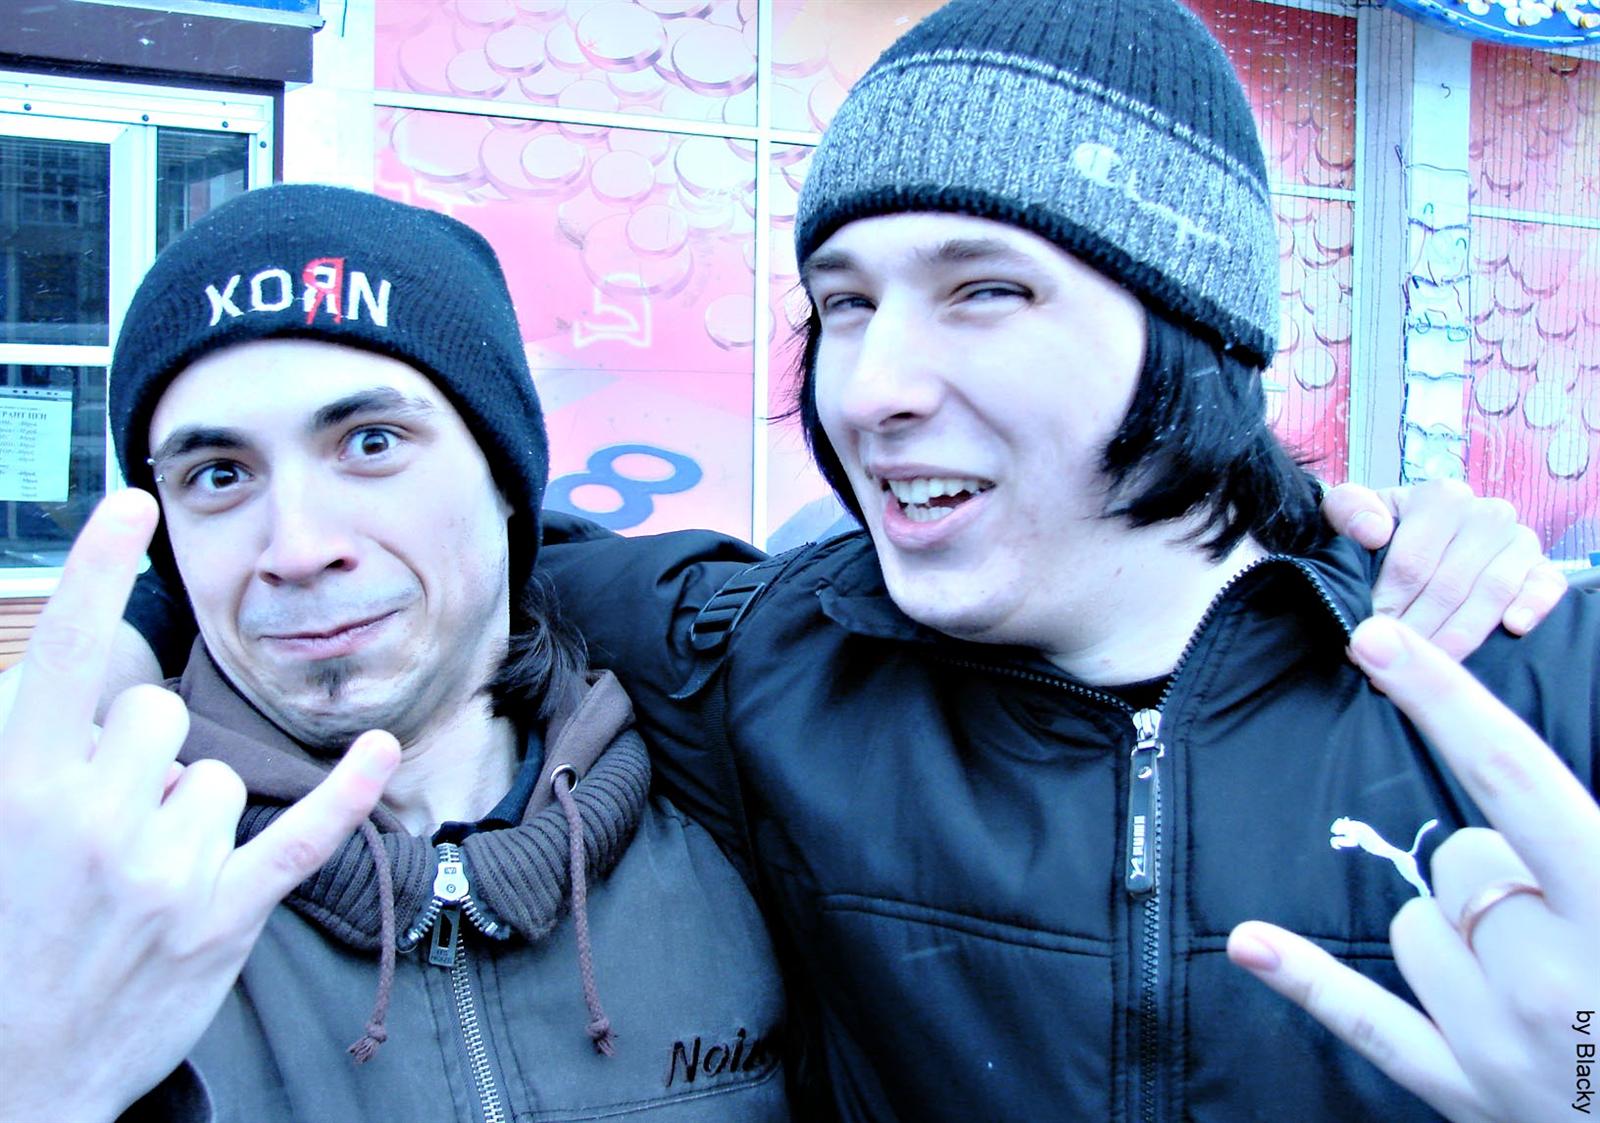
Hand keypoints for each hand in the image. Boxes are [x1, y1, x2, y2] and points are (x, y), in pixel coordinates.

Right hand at [0, 492, 399, 1122]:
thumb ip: (33, 755)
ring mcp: (169, 872)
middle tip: (105, 821)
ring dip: (188, 810)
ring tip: (141, 876)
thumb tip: (80, 685)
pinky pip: (305, 832)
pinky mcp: (227, 916)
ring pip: (218, 773)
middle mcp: (96, 822)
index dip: (99, 570)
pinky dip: (348, 794)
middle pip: (158, 711)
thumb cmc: (0, 946)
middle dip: (139, 751)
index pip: (65, 655)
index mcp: (20, 793)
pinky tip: (380, 751)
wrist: (16, 1076)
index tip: (132, 503)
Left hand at [1228, 615, 1598, 1122]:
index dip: (1444, 700)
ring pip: (1412, 926)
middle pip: (1460, 860)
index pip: (1513, 777)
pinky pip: (1368, 1022)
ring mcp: (1503, 1042)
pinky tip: (1249, 944)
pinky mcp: (1466, 1092)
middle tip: (1562, 920)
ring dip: (1454, 930)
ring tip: (1534, 976)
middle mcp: (1553, 976)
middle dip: (1495, 869)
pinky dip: (1308, 981)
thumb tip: (1524, 784)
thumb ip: (1592, 837)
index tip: (1378, 641)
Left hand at [1322, 480, 1566, 659]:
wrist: (1423, 543)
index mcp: (1441, 498)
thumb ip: (1349, 511)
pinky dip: (1531, 605)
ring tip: (1428, 663)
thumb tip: (1373, 531)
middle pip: (1448, 586)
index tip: (1363, 635)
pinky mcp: (1541, 567)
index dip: (1385, 605)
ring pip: (1491, 593)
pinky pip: (1546, 586)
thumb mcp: (1353, 515)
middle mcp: (1486, 513)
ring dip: (1458, 635)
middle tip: (1387, 666)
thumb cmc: (1385, 534)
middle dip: (1414, 631)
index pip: (1411, 563)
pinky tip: (1512, 627)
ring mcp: (1518, 540)